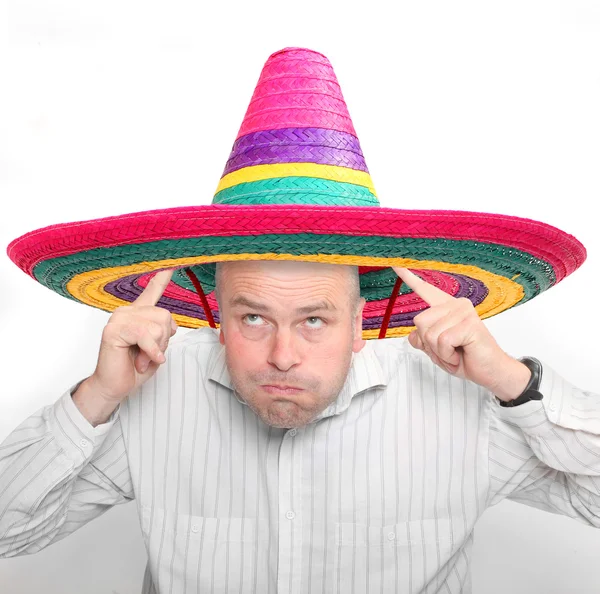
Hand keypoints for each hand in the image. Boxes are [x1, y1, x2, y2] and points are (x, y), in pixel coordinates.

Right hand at [87, 269, 177, 403]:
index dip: (162, 276)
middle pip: (165, 316)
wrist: (114, 387)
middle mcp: (128, 311)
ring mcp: (119, 318)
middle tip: (149, 353)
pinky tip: (144, 361)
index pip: (153, 290)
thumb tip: (173, 324)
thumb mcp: (157, 347)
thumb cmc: (135, 368)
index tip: (171, 262)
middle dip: (164, 340)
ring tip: (142, 358)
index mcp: (139, 313)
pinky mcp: (113, 330)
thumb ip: (164, 331)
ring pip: (158, 327)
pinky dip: (151, 351)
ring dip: (155, 348)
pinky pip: (145, 335)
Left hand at [392, 267, 529, 400]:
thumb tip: (412, 335)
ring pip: (429, 334)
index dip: (409, 277)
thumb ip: (423, 341)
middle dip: (429, 344)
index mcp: (446, 308)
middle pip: (419, 322)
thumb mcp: (437, 350)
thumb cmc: (466, 358)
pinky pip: (442, 341)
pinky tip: (461, 353)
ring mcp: (463, 312)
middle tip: (450, 350)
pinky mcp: (469, 324)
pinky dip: (447, 355)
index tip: (396, 264)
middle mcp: (455, 305)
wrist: (491, 372)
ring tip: (457, 352)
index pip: (425, 290)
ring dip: (440, 352)